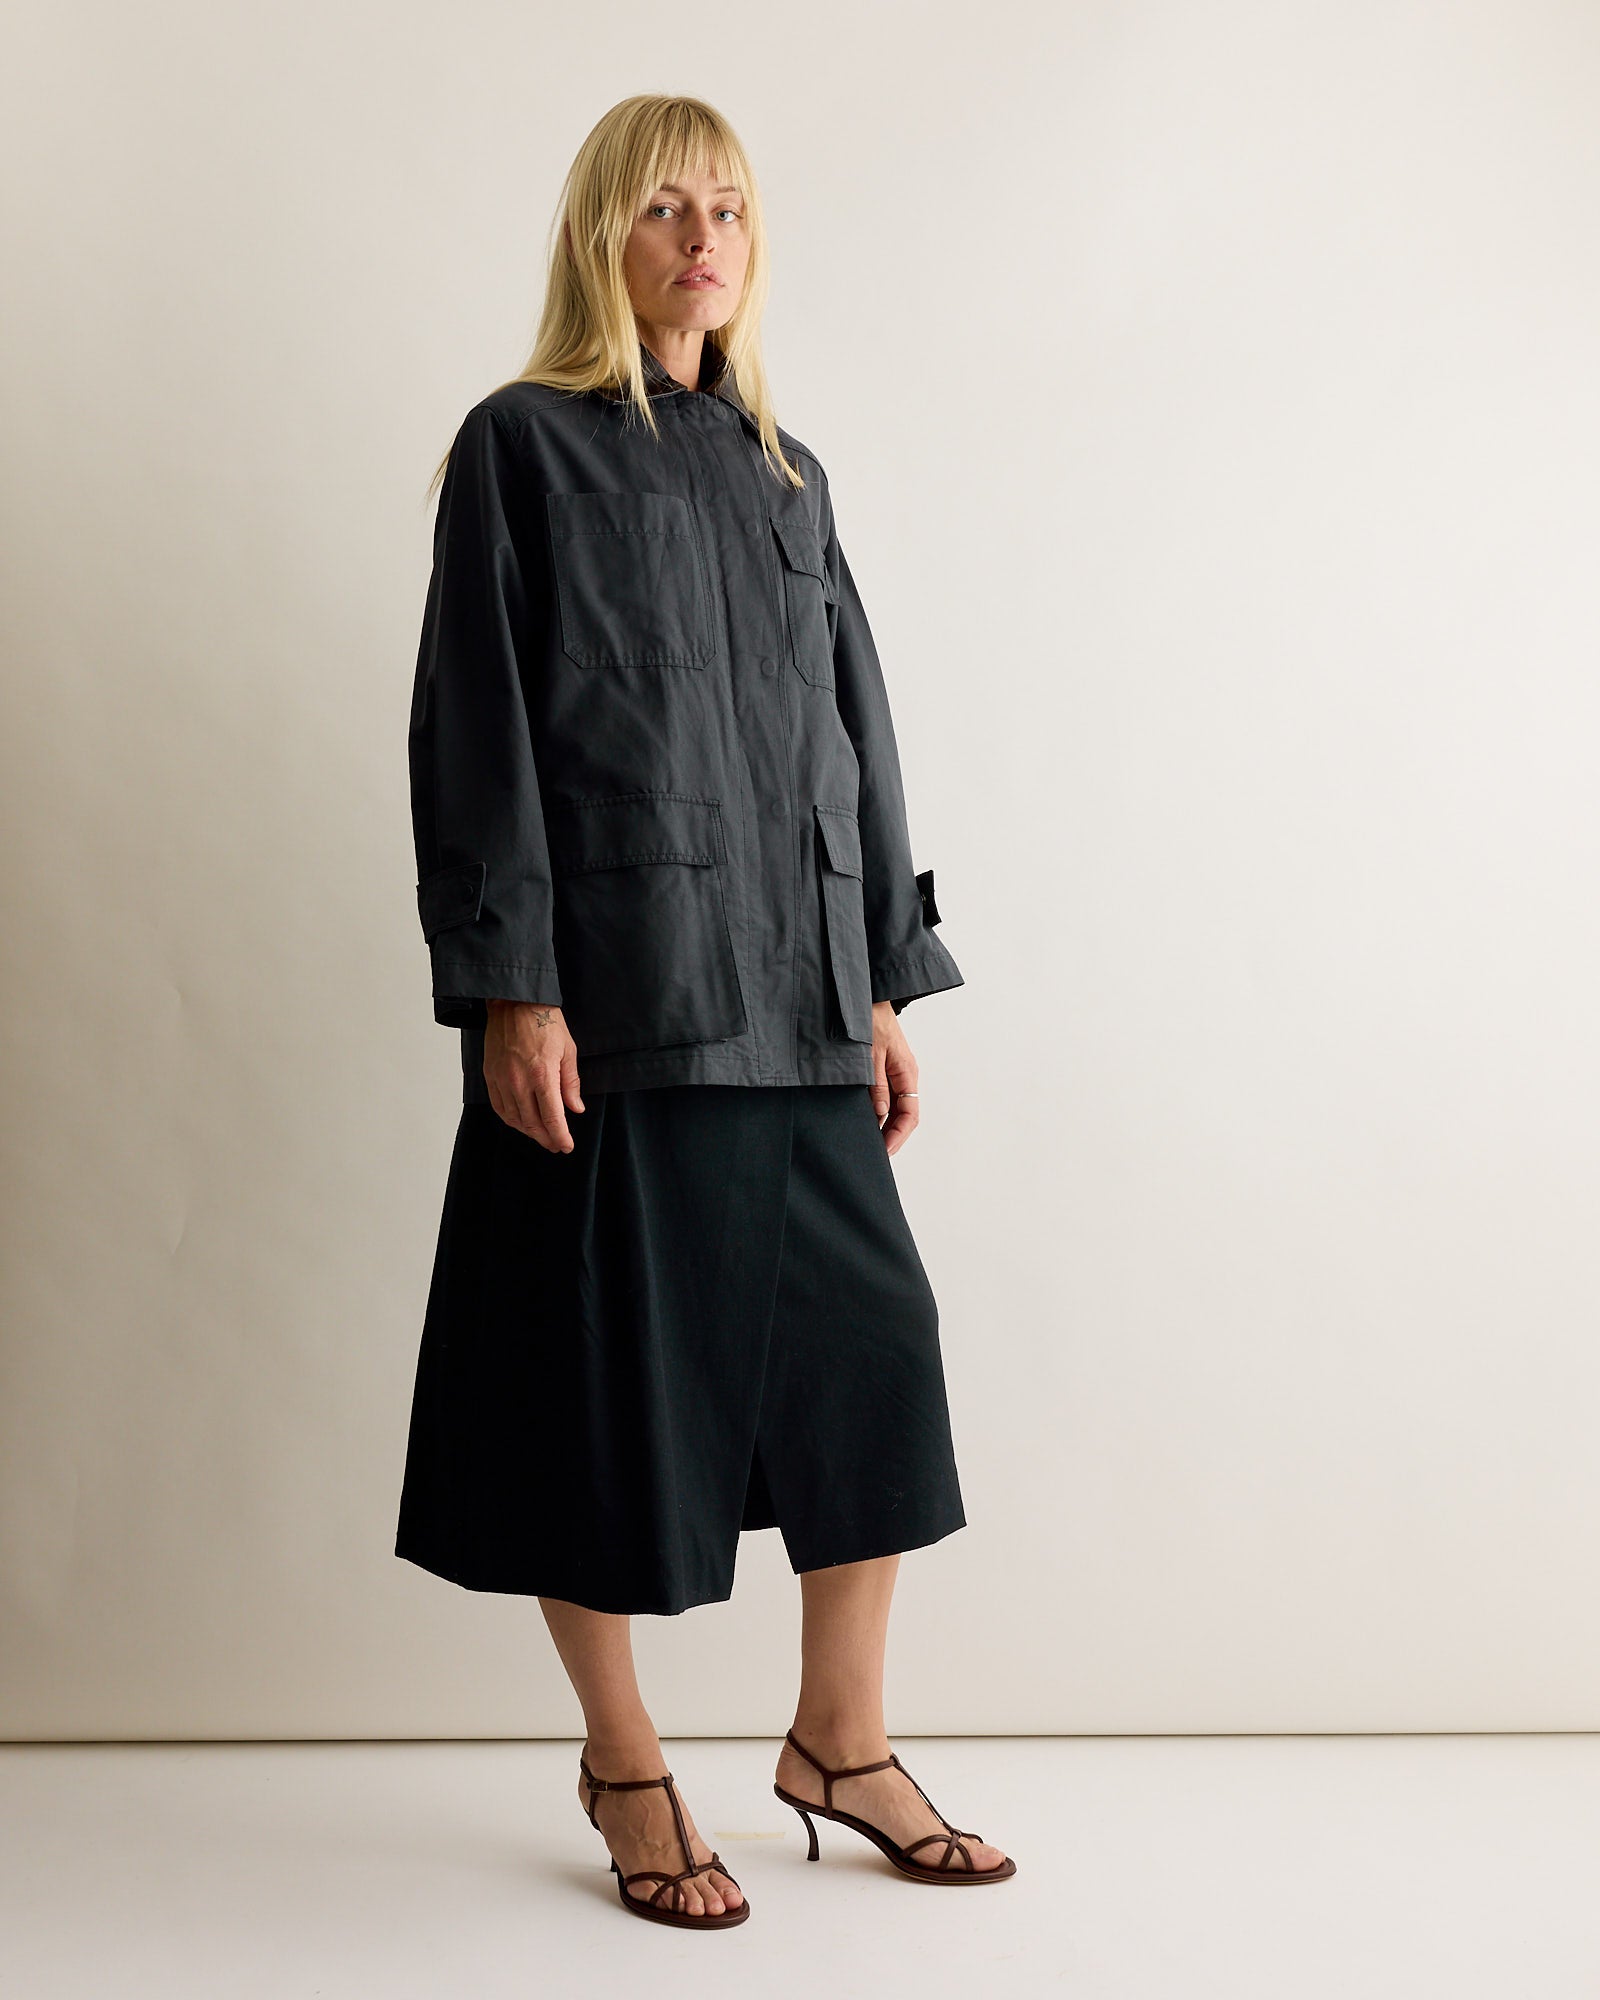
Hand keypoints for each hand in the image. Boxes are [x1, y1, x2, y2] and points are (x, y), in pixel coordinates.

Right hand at [483, 999, 584, 1151]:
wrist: (514, 1003)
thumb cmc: (545, 1023)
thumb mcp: (568, 1050)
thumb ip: (570, 1083)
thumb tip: (575, 1109)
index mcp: (542, 1075)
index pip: (552, 1118)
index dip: (560, 1136)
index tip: (566, 1146)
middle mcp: (519, 1081)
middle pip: (532, 1123)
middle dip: (546, 1138)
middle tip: (556, 1145)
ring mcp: (502, 1079)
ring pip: (514, 1119)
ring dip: (529, 1132)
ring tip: (541, 1135)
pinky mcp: (490, 1075)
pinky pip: (499, 1107)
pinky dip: (510, 1119)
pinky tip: (520, 1122)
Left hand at [868, 1000, 918, 1155]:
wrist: (866, 995)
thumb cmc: (869, 1018)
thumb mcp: (870, 1054)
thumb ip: (876, 1085)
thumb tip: (881, 1114)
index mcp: (907, 1072)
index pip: (910, 1114)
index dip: (898, 1135)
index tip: (885, 1151)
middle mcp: (904, 1075)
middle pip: (904, 1115)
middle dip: (892, 1135)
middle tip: (876, 1154)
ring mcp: (895, 1072)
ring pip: (895, 1107)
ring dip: (885, 1125)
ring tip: (870, 1141)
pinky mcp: (884, 1068)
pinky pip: (886, 1096)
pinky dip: (878, 1111)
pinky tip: (867, 1119)